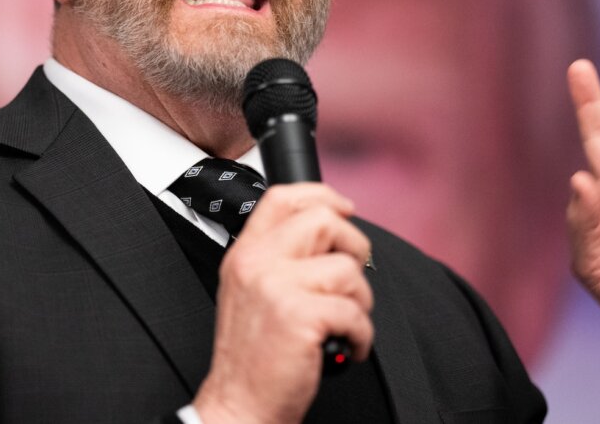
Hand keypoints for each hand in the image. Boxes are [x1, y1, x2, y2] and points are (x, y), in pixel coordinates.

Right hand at [193, 184, 373, 423]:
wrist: (238, 405)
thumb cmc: (252, 357)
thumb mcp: (251, 293)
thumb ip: (279, 259)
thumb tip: (330, 234)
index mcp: (245, 255)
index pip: (282, 198)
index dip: (322, 195)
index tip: (345, 208)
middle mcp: (256, 264)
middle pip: (323, 220)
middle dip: (354, 247)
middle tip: (352, 279)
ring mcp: (276, 287)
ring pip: (347, 269)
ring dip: (359, 302)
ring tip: (342, 324)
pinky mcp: (300, 316)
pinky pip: (355, 311)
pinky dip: (361, 334)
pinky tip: (345, 346)